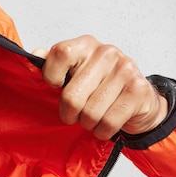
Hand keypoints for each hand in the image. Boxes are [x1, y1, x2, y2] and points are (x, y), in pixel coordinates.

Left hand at [34, 35, 167, 139]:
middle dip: (69, 113)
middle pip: (71, 95)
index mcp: (85, 45)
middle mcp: (106, 53)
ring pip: (90, 113)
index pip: (60, 54)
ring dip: (87, 124)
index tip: (55, 87)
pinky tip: (104, 125)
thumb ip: (53, 64)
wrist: (139, 100)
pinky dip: (102, 131)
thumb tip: (36, 54)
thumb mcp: (74, 72)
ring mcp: (125, 70)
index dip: (51, 76)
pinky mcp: (137, 90)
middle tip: (73, 115)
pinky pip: (108, 122)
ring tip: (91, 119)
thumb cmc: (100, 86)